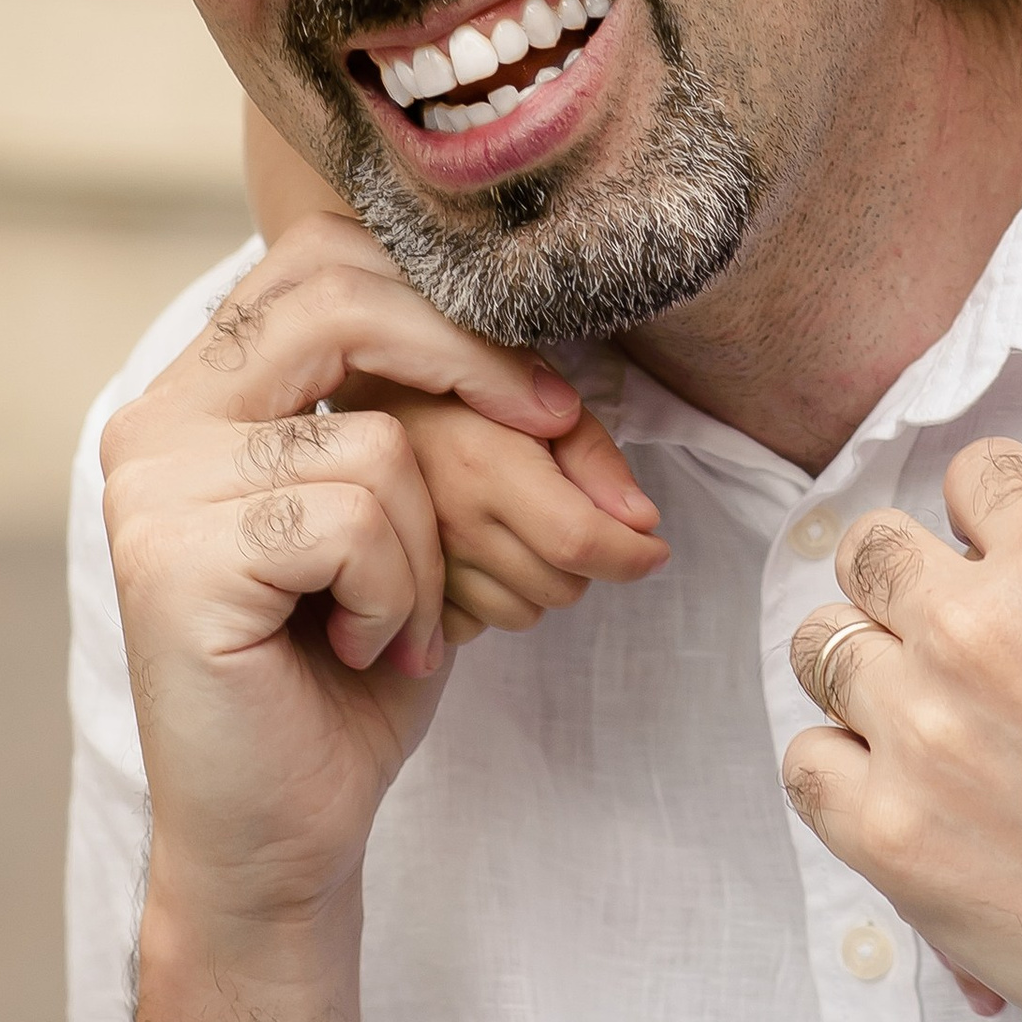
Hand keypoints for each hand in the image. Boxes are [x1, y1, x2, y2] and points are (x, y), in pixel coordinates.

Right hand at [100, 216, 589, 933]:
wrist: (282, 835)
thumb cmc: (351, 676)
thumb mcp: (411, 516)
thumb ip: (435, 408)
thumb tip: (551, 310)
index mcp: (201, 392)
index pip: (321, 262)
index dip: (446, 302)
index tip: (545, 395)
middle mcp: (155, 420)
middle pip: (339, 300)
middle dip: (473, 367)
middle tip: (551, 439)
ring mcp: (152, 488)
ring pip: (377, 441)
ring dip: (433, 548)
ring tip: (394, 626)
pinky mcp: (172, 560)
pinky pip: (353, 522)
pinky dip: (397, 596)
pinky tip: (359, 653)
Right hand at [371, 388, 667, 643]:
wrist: (366, 404)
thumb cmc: (465, 392)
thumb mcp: (539, 399)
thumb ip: (594, 458)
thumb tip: (642, 522)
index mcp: (486, 468)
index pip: (579, 541)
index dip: (633, 555)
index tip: (656, 549)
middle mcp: (449, 523)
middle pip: (562, 588)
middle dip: (586, 562)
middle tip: (573, 519)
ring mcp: (418, 563)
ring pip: (524, 613)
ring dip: (540, 583)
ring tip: (521, 532)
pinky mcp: (400, 590)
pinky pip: (477, 628)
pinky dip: (493, 601)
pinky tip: (485, 558)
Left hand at [782, 438, 1021, 1021]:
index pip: (976, 475)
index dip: (986, 511)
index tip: (989, 547)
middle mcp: (981, 629)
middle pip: (873, 552)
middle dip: (902, 579)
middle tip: (928, 622)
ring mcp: (923, 732)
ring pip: (823, 650)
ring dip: (864, 671)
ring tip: (906, 708)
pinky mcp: (888, 835)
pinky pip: (808, 762)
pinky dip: (843, 769)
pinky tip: (892, 785)